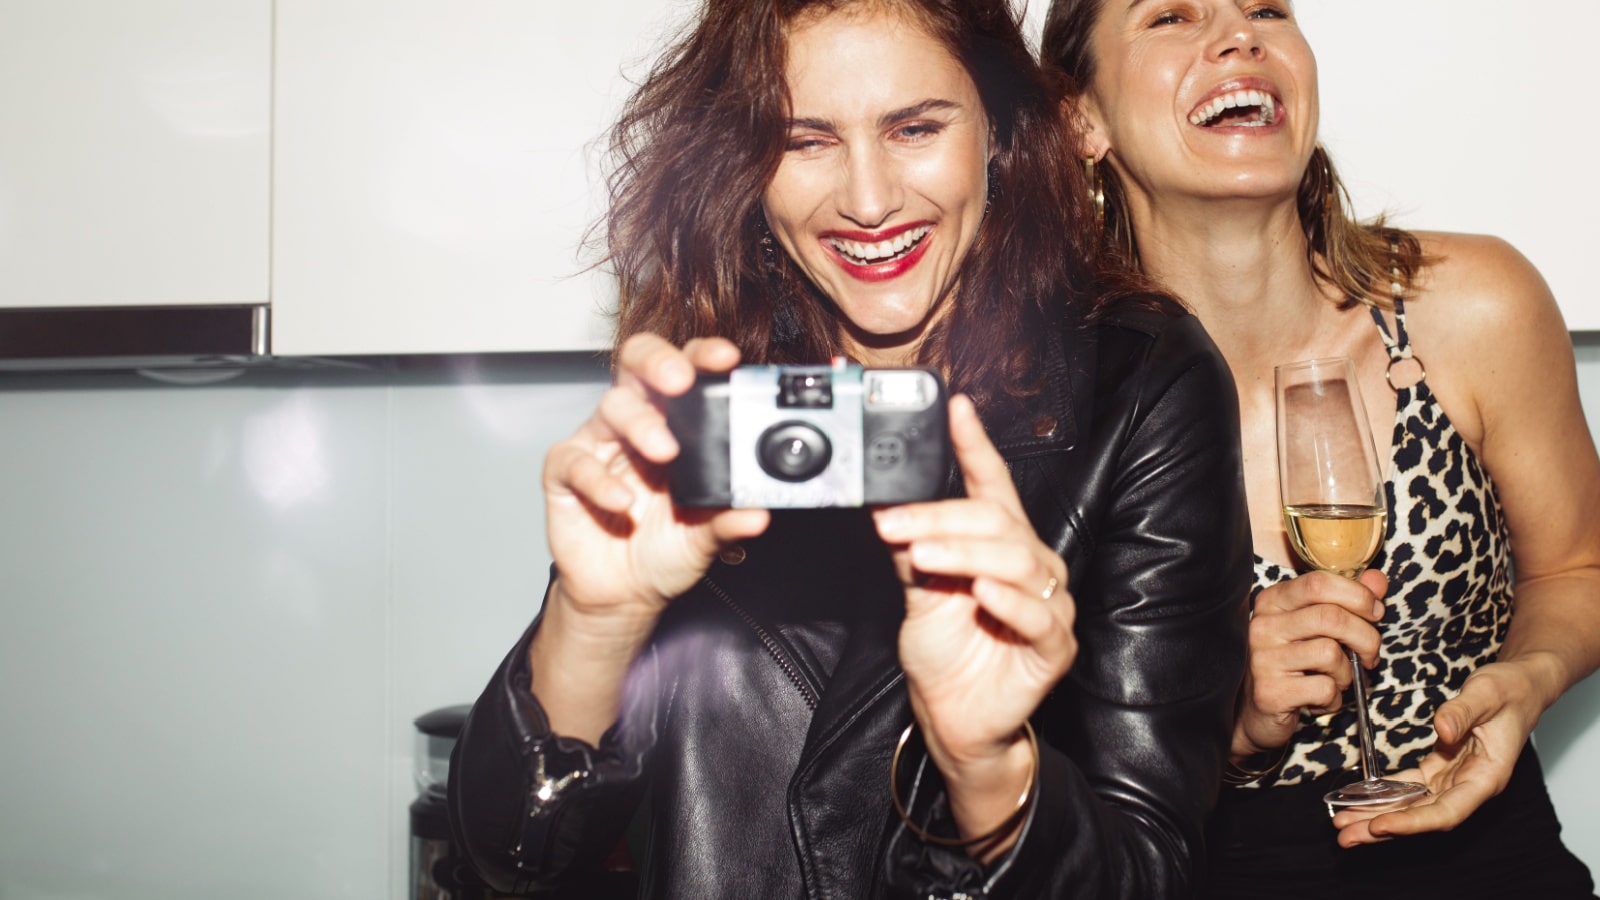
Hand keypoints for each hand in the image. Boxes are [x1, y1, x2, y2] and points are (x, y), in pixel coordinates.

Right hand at [542, 333, 769, 634]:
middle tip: (681, 380)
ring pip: (612, 408)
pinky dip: (599, 479)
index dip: (703, 357)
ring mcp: (598, 445)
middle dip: (660, 363)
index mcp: (676, 424)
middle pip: (639, 366)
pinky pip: (575, 461)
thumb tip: (759, 512)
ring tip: (665, 451)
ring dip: (640, 424)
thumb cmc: (664, 550)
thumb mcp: (705, 537)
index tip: (726, 360)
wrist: (624, 594)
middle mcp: (636, 424)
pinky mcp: (565, 473)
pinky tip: (622, 502)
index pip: (688, 372)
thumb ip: (728, 520)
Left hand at [874, 395, 1074, 842]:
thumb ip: (913, 551)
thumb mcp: (917, 593)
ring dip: (964, 554)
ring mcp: (1048, 605)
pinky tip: (981, 594)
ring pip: (1014, 562)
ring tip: (922, 555)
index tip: (955, 408)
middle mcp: (1031, 565)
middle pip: (995, 523)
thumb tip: (889, 508)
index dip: (975, 446)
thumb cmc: (944, 652)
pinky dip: (1008, 602)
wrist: (952, 717)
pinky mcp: (1055, 646)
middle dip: (941, 517)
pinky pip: (1038, 616)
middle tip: (892, 523)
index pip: (991, 484)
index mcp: (1000, 543)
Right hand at [1232, 569, 1385, 761]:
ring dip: (1347, 673)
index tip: (1374, 613)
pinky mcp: (1270, 692)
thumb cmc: (1293, 665)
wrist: (1255, 712)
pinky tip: (1320, 699)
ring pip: (1330, 653)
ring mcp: (1263, 658)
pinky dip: (1333, 698)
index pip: (1318, 583)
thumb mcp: (1319, 627)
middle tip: (1369, 655)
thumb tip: (1377, 580)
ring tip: (1336, 680)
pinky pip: (1324, 688)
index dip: (1357, 596)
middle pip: (1331, 617)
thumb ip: (1348, 600)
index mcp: (1273, 601)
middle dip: (1366, 638)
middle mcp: (1263, 625)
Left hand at [1330, 661, 1539, 846]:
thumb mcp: (1487, 693)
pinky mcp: (1440, 767)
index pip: (1447, 811)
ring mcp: (1454, 778)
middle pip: (1423, 816)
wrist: (1518, 685)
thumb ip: (1463, 711)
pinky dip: (1383, 794)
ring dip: (1377, 814)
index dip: (1412, 822)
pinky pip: (1408, 787)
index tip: (1380, 825)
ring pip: (1412, 805)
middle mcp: (1470, 785)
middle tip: (1345, 835)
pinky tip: (1358, 799)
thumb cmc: (1509, 690)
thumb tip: (1442, 729)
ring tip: (1342, 822)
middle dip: (1383, 828)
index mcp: (1487, 777)